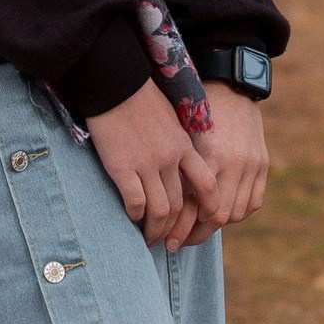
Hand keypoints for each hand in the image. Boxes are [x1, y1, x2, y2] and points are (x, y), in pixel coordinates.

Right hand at [86, 82, 193, 246]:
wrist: (115, 83)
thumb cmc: (139, 98)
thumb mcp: (169, 120)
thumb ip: (176, 144)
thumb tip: (177, 166)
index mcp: (184, 146)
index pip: (206, 185)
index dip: (208, 207)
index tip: (204, 221)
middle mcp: (170, 158)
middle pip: (180, 205)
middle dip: (174, 229)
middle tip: (167, 240)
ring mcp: (147, 164)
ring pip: (160, 211)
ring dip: (155, 230)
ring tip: (149, 238)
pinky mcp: (122, 167)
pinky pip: (135, 202)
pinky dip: (135, 215)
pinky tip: (131, 217)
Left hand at [183, 84, 270, 238]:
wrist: (230, 85)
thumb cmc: (195, 109)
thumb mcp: (182, 137)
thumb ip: (180, 169)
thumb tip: (165, 207)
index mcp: (211, 155)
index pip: (198, 207)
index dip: (183, 229)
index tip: (169, 240)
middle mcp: (235, 162)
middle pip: (219, 216)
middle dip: (198, 234)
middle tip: (180, 241)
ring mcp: (252, 164)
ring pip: (237, 213)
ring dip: (218, 224)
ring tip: (199, 227)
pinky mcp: (263, 164)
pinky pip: (254, 202)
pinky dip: (239, 211)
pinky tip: (223, 211)